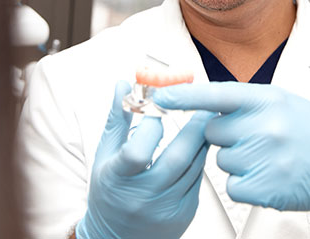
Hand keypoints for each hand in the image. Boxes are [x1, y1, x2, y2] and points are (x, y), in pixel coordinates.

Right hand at [76, 81, 212, 238]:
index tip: (159, 105)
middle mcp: (144, 197)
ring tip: (204, 121)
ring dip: (201, 141)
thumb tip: (123, 85)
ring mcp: (167, 208)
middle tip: (202, 105)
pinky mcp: (185, 213)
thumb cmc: (109, 193)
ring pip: (194, 167)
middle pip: (177, 158)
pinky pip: (199, 180)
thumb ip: (117, 119)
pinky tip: (198, 146)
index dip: (151, 124)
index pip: (138, 150)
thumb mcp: (105, 155)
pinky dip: (200, 160)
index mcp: (119, 179)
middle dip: (193, 127)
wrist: (116, 238)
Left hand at [153, 82, 309, 211]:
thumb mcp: (278, 100)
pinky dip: (245, 184)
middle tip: (253, 137)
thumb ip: (242, 101)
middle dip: (225, 136)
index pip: (215, 94)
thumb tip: (201, 103)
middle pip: (211, 132)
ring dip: (237, 161)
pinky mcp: (265, 188)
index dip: (184, 96)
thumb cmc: (309, 128)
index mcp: (265, 99)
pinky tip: (267, 175)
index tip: (159, 97)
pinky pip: (232, 185)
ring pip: (221, 160)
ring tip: (267, 156)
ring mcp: (265, 158)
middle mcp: (264, 126)